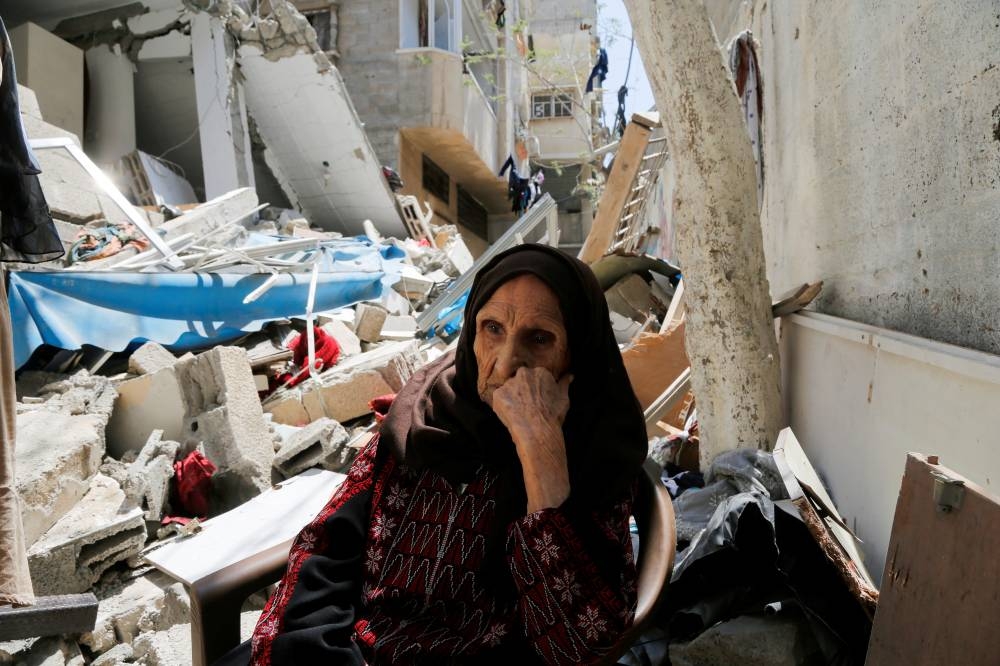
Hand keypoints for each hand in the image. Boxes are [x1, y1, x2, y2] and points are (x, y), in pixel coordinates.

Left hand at [491, 368, 572, 511]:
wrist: (537, 431)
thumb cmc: (552, 415)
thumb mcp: (563, 398)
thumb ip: (565, 383)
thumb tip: (570, 375)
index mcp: (540, 372)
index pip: (535, 377)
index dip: (536, 390)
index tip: (538, 400)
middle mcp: (523, 374)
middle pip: (521, 380)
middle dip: (523, 390)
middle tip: (527, 406)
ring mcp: (509, 383)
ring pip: (509, 389)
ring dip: (512, 398)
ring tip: (519, 412)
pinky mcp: (498, 394)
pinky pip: (499, 398)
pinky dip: (503, 406)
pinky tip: (511, 415)